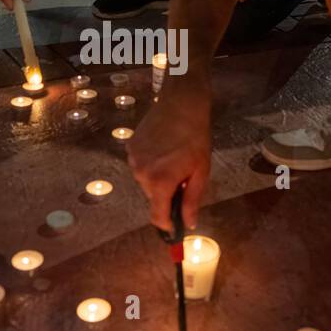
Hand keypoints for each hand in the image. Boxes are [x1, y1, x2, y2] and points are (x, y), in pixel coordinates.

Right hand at [127, 82, 211, 232]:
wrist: (182, 103)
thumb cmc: (196, 137)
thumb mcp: (201, 172)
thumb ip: (191, 200)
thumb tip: (189, 224)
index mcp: (160, 182)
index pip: (158, 217)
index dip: (167, 226)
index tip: (174, 227)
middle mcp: (141, 173)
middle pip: (154, 197)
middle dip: (167, 193)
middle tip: (183, 174)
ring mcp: (133, 159)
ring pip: (146, 181)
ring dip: (159, 177)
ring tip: (173, 157)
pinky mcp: (130, 147)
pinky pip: (141, 165)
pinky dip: (151, 163)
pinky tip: (163, 148)